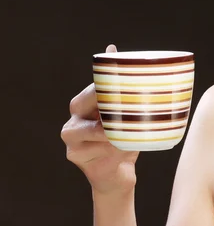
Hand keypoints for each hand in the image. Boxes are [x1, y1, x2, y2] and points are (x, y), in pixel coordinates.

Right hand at [61, 44, 139, 195]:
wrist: (118, 175)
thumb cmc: (124, 139)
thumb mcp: (129, 115)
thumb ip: (126, 89)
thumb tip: (114, 50)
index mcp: (86, 103)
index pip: (94, 87)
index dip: (108, 83)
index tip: (126, 83)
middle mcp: (75, 117)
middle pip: (82, 102)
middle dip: (104, 102)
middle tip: (126, 105)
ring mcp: (71, 137)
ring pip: (89, 127)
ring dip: (111, 129)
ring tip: (127, 130)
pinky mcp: (75, 155)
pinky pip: (93, 148)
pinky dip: (111, 148)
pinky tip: (122, 148)